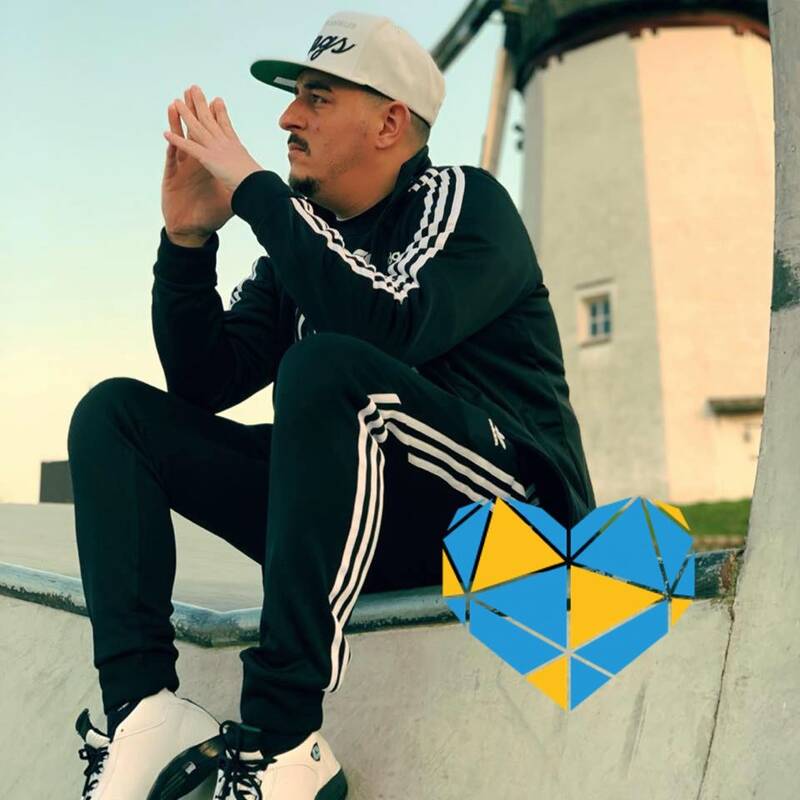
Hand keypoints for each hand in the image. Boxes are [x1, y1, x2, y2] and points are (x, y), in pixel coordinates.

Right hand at [162, 86, 238, 243]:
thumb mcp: (230, 200)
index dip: (216, 120)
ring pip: (179, 142)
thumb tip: (262, 183)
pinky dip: (172, 149)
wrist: (191, 232)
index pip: (213, 138)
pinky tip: (168, 135)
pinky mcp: (172, 180)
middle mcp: (194, 164)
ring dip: (177, 123)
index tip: (219, 99)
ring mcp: (182, 171)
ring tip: (175, 104)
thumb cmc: (210, 216)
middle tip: (193, 89)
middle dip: (194, 111)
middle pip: (194, 132)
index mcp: (210, 165)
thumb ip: (242, 188)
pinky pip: (172, 162)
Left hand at [164, 85, 263, 193]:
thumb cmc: (261, 185)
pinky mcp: (208, 159)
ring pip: (198, 128)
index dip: (220, 112)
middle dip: (200, 103)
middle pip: (210, 119)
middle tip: (193, 89)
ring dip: (186, 114)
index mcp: (237, 147)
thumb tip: (262, 175)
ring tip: (176, 101)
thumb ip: (253, 171)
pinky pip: (190, 148)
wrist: (259, 187)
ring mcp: (216, 150)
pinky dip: (178, 141)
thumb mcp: (258, 174)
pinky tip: (166, 133)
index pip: (226, 126)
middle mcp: (225, 144)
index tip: (217, 99)